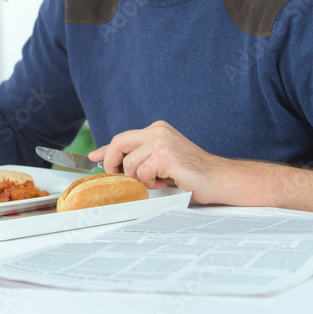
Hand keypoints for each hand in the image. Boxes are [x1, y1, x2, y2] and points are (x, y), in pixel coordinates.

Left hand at [90, 121, 219, 202]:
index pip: (123, 138)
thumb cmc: (192, 172)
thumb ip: (139, 158)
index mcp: (157, 130)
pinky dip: (151, 184)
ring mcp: (161, 142)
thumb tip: (111, 161)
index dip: (105, 150)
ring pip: (130, 164)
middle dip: (113, 163)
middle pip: (119, 143)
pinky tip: (166, 182)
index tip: (94, 157)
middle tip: (120, 177)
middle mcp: (157, 131)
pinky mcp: (164, 155)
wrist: (218, 178)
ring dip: (140, 179)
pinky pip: (142, 174)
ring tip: (159, 181)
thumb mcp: (160, 161)